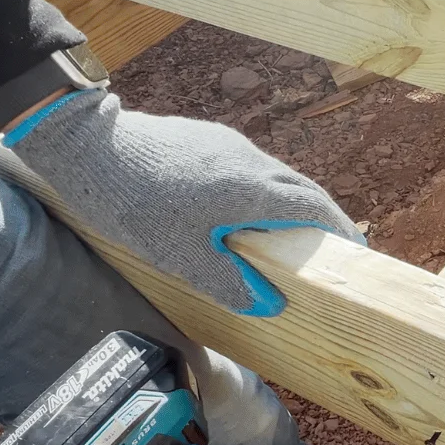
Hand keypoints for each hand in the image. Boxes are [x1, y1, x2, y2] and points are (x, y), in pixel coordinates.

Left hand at [4, 89, 362, 315]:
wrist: (89, 146)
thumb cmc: (136, 205)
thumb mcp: (181, 256)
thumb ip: (227, 281)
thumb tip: (267, 304)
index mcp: (252, 190)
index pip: (313, 208)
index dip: (338, 231)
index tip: (354, 251)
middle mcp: (250, 162)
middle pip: (301, 189)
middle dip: (323, 218)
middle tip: (332, 248)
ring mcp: (229, 146)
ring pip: (275, 177)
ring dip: (292, 205)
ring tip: (290, 235)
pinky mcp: (208, 140)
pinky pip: (251, 169)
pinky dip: (264, 193)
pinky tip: (244, 213)